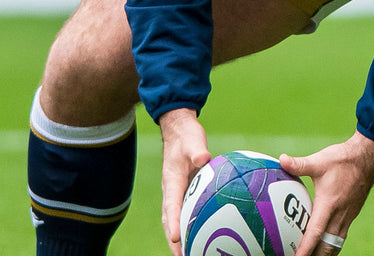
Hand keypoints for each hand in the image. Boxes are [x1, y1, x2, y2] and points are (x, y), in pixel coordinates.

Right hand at [158, 109, 210, 255]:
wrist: (179, 130)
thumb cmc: (187, 136)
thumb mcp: (193, 139)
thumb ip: (197, 150)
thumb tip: (204, 158)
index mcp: (172, 180)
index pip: (171, 205)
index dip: (173, 222)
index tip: (176, 237)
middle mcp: (171, 190)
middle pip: (169, 219)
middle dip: (174, 240)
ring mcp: (176, 192)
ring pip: (174, 219)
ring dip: (179, 237)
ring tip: (189, 254)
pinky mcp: (183, 191)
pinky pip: (183, 212)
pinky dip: (187, 225)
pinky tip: (200, 234)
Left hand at [280, 131, 373, 255]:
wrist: (367, 157)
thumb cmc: (343, 160)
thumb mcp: (319, 161)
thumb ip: (300, 164)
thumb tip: (282, 160)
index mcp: (329, 204)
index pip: (316, 233)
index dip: (305, 249)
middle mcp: (339, 214)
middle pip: (326, 246)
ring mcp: (347, 216)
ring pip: (335, 244)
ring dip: (324, 253)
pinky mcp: (351, 213)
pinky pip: (340, 235)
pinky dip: (331, 244)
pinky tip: (324, 242)